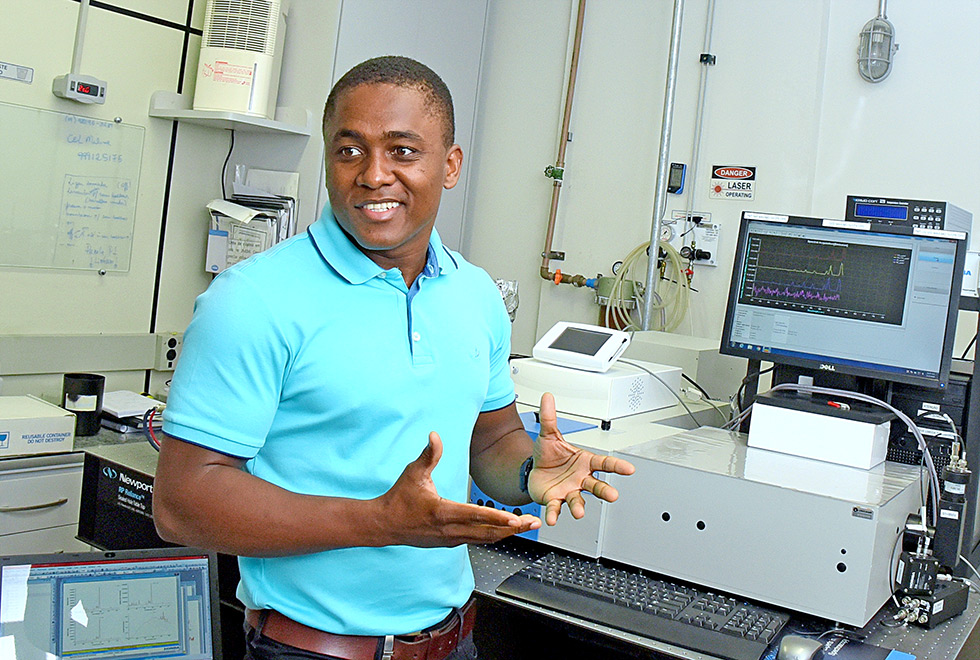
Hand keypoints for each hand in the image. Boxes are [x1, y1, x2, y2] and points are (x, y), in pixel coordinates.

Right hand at [377, 432, 539, 546]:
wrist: (384, 524)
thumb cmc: (399, 498)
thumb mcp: (413, 473)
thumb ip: (428, 455)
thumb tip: (435, 435)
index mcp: (442, 512)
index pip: (474, 516)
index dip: (496, 517)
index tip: (515, 518)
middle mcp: (449, 530)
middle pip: (487, 532)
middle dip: (512, 528)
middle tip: (532, 522)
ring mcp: (450, 539)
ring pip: (484, 539)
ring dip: (506, 533)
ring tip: (525, 526)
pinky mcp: (449, 543)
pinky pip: (476, 540)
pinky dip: (492, 535)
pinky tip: (504, 530)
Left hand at [528, 393, 635, 525]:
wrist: (533, 471)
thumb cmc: (548, 455)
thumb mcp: (548, 434)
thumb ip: (549, 417)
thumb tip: (547, 396)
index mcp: (584, 462)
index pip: (604, 463)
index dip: (617, 466)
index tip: (630, 469)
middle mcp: (580, 478)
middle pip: (596, 485)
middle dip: (605, 491)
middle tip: (613, 496)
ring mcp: (569, 491)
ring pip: (578, 499)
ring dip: (579, 506)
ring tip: (579, 512)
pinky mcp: (555, 500)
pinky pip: (556, 508)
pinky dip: (554, 514)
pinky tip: (551, 519)